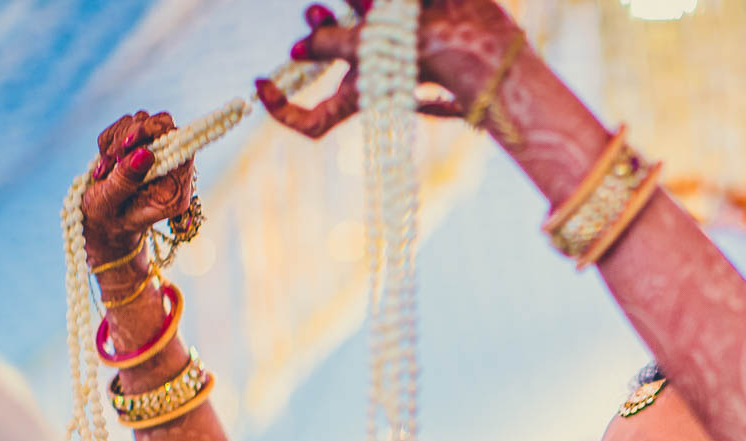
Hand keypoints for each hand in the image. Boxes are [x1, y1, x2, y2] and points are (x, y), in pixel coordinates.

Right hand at [81, 111, 193, 264]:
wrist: (102, 223)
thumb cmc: (107, 220)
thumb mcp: (109, 203)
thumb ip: (126, 180)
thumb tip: (146, 153)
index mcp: (175, 190)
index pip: (183, 145)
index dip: (157, 134)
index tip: (129, 145)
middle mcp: (171, 170)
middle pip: (164, 124)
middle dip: (133, 133)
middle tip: (114, 157)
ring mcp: (157, 155)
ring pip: (142, 120)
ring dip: (117, 139)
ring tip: (106, 168)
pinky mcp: (141, 146)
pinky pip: (126, 125)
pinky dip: (109, 140)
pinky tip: (105, 164)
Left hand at [257, 1, 521, 139]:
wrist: (487, 38)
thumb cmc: (439, 55)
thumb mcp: (379, 49)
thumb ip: (337, 44)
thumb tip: (298, 47)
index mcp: (360, 96)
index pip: (312, 123)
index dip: (281, 109)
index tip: (259, 82)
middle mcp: (368, 77)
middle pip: (327, 57)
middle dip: (317, 28)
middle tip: (316, 11)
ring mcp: (384, 53)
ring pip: (348, 27)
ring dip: (344, 6)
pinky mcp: (399, 30)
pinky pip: (374, 15)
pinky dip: (367, 3)